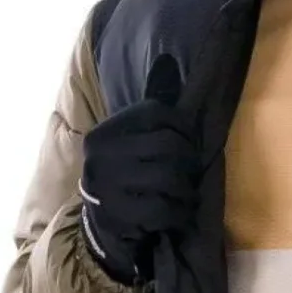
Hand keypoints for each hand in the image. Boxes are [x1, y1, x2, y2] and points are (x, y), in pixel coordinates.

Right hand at [78, 51, 200, 282]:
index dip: (184, 127)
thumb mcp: (130, 145)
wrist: (101, 233)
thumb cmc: (126, 183)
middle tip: (192, 174)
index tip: (190, 144)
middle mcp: (100, 156)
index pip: (156, 113)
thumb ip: (150, 111)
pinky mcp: (117, 216)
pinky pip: (165, 208)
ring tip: (187, 195)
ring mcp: (106, 187)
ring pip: (170, 178)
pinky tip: (180, 215)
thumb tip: (169, 59)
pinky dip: (180, 213)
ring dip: (187, 190)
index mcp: (103, 134)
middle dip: (189, 162)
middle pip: (169, 146)